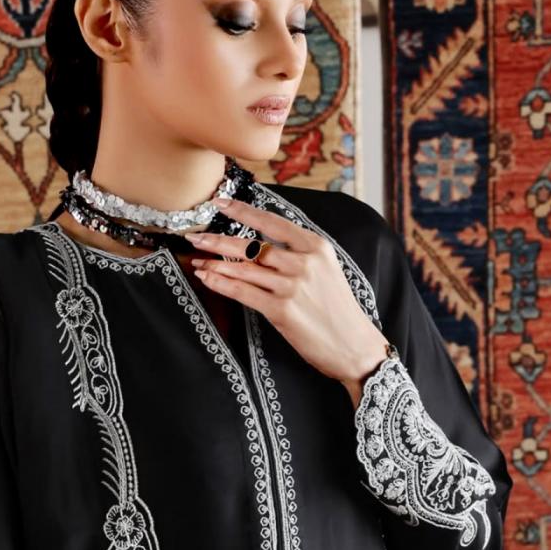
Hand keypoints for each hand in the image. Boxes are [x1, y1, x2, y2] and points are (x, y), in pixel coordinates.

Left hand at [183, 196, 389, 384]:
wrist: (355, 346)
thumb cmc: (339, 311)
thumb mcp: (327, 271)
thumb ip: (299, 255)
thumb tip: (262, 247)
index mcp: (316, 247)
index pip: (272, 222)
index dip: (242, 211)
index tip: (220, 203)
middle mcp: (304, 262)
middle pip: (252, 246)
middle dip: (218, 240)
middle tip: (195, 236)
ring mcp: (292, 286)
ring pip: (243, 268)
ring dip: (215, 263)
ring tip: (196, 260)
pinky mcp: (282, 311)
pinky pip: (243, 292)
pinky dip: (221, 284)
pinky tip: (207, 278)